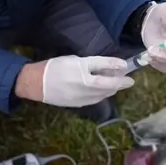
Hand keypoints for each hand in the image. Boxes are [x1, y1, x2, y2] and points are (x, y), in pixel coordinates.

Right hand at [15, 55, 134, 106]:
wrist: (37, 83)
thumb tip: (110, 66)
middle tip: (128, 80)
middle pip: (107, 85)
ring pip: (103, 95)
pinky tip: (104, 91)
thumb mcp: (74, 60)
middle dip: (120, 83)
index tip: (126, 66)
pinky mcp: (78, 104)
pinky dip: (102, 95)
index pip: (104, 69)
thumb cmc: (55, 67)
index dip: (117, 67)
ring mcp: (81, 98)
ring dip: (112, 90)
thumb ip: (93, 63)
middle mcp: (84, 86)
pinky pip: (95, 100)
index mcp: (82, 72)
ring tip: (118, 85)